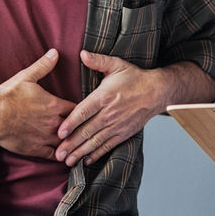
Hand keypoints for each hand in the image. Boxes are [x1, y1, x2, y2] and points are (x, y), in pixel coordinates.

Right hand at [0, 49, 75, 158]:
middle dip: (80, 127)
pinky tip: (65, 157)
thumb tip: (55, 52)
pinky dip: (60, 156)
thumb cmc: (8, 96)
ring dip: (72, 142)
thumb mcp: (26, 77)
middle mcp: (53, 123)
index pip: (77, 108)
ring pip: (66, 143)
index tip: (84, 110)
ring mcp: (45, 138)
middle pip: (75, 127)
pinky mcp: (36, 149)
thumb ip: (43, 66)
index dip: (82, 109)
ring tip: (79, 144)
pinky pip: (53, 156)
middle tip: (87, 127)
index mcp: (54, 105)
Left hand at [55, 51, 167, 166]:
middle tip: (57, 154)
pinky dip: (96, 155)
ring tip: (67, 162)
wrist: (157, 92)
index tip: (59, 133)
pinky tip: (86, 161)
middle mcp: (109, 113)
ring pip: (95, 142)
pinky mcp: (123, 133)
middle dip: (71, 144)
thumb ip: (98, 61)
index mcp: (104, 97)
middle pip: (86, 131)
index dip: (70, 123)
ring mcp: (117, 125)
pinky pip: (107, 146)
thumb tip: (82, 53)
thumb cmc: (135, 77)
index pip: (83, 112)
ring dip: (80, 153)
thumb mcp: (117, 65)